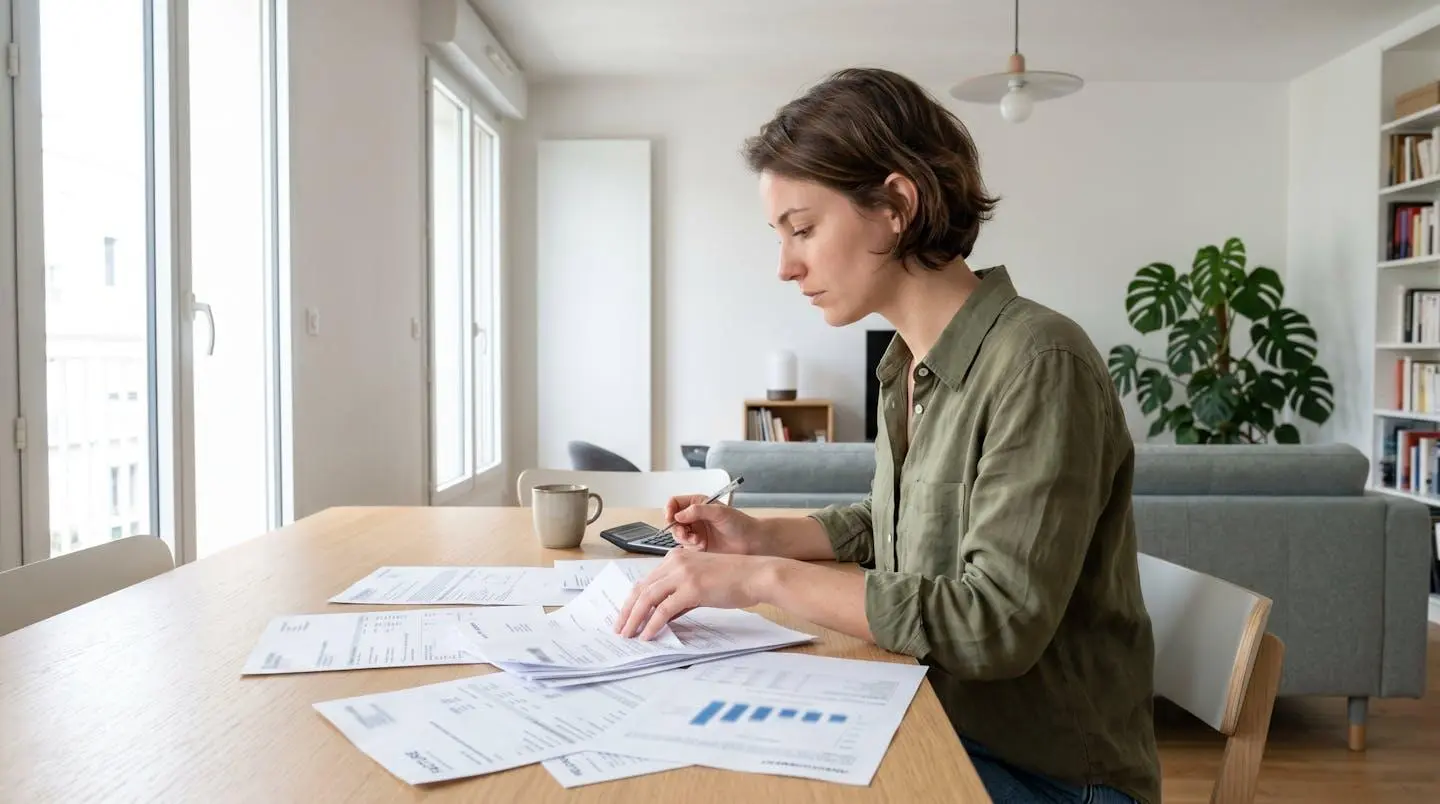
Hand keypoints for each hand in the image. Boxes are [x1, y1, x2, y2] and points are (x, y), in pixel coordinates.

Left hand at [615, 550, 773, 639]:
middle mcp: (675, 562)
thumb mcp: (701, 583)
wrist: (756, 575)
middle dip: (627, 610)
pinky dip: (653, 623)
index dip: (632, 600)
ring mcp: (683, 574)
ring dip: (634, 618)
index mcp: (676, 558)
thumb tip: (665, 615)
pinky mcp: (692, 588)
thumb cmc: (735, 579)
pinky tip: (647, 634)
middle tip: (619, 628)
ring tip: (628, 634)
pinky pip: (664, 609)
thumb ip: (681, 596)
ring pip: (648, 598)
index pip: (646, 581)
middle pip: (641, 588)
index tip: (625, 615)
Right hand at [663, 495, 767, 553]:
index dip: (670, 509)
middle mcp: (695, 517)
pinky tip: (702, 546)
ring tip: (697, 541)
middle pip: (673, 521)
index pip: (675, 503)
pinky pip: (686, 547)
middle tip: (685, 534)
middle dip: (676, 528)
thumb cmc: (740, 524)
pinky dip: (691, 547)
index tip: (671, 518)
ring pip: (678, 535)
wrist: (751, 542)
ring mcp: (696, 532)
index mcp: (698, 504)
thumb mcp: (719, 512)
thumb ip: (698, 510)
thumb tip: (679, 514)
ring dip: (685, 538)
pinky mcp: (698, 546)